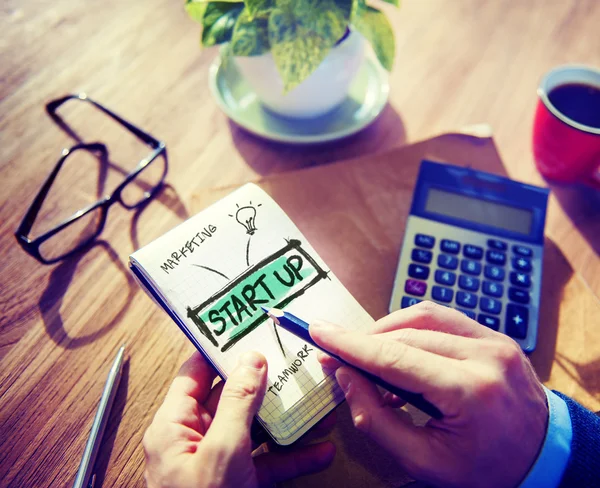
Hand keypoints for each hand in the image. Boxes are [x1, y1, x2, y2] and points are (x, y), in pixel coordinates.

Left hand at [143, 350, 335, 487]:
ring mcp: (217, 464)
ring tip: (315, 403)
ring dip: (286, 421)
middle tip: (291, 362)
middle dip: (266, 385)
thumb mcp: (222, 451)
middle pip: (231, 399)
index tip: (247, 330)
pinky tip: (319, 450)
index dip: (219, 349)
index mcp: (174, 426)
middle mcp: (193, 440)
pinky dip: (292, 457)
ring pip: (254, 431)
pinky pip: (266, 463)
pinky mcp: (237, 484)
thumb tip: (250, 360)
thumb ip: (237, 403)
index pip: (195, 373)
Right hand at [310, 301, 547, 487]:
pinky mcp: (494, 334)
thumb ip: (376, 420)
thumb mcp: (424, 461)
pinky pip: (442, 317)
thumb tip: (346, 378)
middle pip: (405, 333)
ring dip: (386, 331)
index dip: (350, 345)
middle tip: (336, 357)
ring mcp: (494, 340)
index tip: (318, 332)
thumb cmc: (487, 468)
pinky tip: (400, 350)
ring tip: (369, 359)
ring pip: (422, 315)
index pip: (394, 358)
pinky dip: (411, 328)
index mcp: (470, 392)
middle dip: (363, 342)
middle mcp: (485, 355)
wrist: (544, 457)